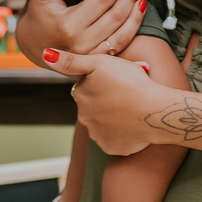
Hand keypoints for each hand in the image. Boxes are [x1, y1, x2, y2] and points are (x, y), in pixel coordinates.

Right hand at [14, 0, 144, 61]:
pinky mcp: (95, 61)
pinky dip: (132, 30)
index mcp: (68, 25)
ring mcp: (89, 55)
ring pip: (121, 33)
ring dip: (135, 14)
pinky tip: (137, 16)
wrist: (33, 45)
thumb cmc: (39, 15)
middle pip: (114, 16)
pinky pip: (120, 45)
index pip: (101, 1)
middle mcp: (80, 43)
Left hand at [40, 49, 167, 155]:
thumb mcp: (100, 62)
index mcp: (80, 95)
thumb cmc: (131, 82)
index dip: (104, 80)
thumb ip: (72, 60)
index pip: (87, 86)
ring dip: (114, 115)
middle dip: (107, 98)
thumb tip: (46, 54)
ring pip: (104, 122)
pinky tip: (133, 122)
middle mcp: (84, 117)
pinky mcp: (112, 147)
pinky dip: (123, 131)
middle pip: (94, 104)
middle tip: (127, 91)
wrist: (155, 111)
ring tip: (132, 107)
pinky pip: (115, 138)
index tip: (118, 79)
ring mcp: (98, 135)